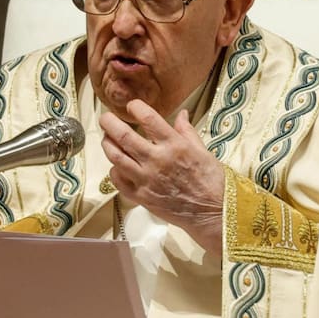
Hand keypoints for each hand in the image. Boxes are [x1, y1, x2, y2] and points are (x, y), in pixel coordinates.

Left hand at [99, 99, 223, 255]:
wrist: (213, 211)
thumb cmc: (211, 180)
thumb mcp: (202, 150)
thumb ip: (187, 131)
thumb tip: (182, 114)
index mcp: (174, 145)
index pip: (148, 119)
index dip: (136, 107)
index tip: (132, 105)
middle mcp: (157, 160)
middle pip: (124, 137)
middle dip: (110, 123)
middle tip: (106, 118)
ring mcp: (147, 180)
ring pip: (117, 158)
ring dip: (107, 145)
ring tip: (107, 138)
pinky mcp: (141, 197)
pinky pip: (119, 181)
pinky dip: (114, 170)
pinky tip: (117, 165)